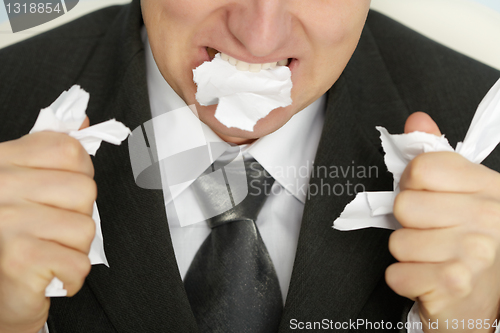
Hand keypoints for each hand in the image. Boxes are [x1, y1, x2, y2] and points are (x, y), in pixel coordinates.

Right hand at [0, 117, 95, 332]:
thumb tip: (81, 123)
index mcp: (2, 162)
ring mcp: (8, 222)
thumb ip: (49, 153)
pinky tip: (46, 273)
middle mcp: (1, 186)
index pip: (70, 150)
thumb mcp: (22, 183)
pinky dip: (70, 275)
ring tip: (46, 250)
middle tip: (48, 229)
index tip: (60, 192)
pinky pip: (80, 262)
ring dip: (74, 247)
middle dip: (77, 215)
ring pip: (86, 227)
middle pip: (85, 190)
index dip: (78, 174)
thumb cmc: (7, 238)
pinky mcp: (21, 259)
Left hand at [386, 112, 499, 331]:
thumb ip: (437, 157)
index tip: (427, 198)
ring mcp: (474, 253)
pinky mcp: (453, 284)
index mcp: (490, 187)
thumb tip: (417, 120)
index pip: (421, 167)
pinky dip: (404, 280)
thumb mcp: (462, 195)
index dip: (412, 184)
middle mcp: (489, 218)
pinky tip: (429, 279)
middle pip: (404, 204)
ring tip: (433, 258)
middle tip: (432, 234)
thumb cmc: (470, 246)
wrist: (487, 302)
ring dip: (407, 254)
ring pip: (397, 241)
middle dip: (409, 223)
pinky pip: (395, 273)